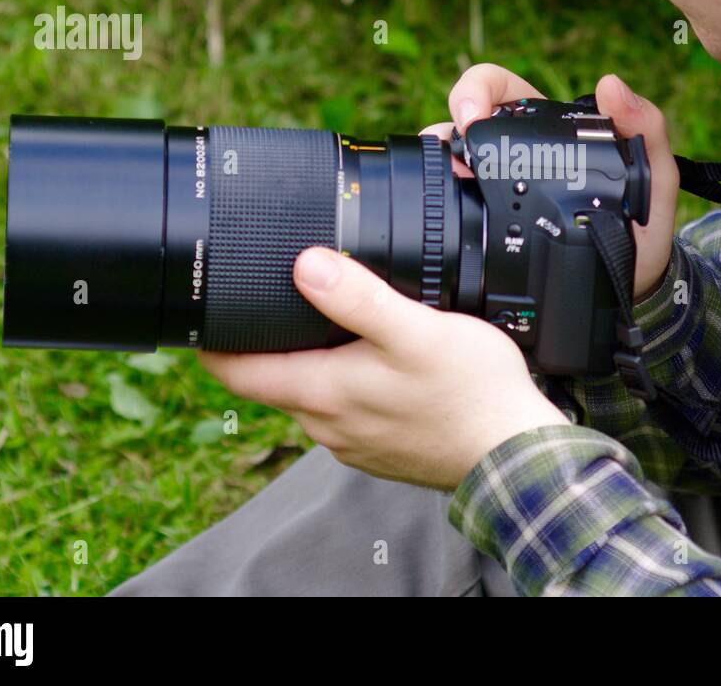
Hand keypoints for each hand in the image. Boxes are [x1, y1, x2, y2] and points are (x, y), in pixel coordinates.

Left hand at [199, 247, 567, 490]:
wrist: (515, 455)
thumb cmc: (471, 394)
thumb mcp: (415, 329)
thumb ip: (358, 297)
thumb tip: (304, 265)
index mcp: (321, 392)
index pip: (233, 372)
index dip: (211, 341)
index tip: (206, 311)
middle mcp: (326, 424)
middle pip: (271, 379)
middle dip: (267, 342)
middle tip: (277, 298)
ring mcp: (352, 442)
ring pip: (310, 394)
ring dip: (311, 362)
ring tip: (334, 322)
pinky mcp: (379, 449)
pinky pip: (345, 411)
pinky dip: (346, 384)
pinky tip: (377, 364)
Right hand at [420, 63, 679, 298]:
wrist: (632, 289)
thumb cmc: (641, 227)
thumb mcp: (653, 177)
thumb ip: (646, 128)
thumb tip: (611, 84)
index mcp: (546, 129)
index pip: (498, 89)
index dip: (477, 90)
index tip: (474, 114)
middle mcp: (513, 154)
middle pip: (460, 123)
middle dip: (445, 129)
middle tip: (455, 157)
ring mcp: (495, 191)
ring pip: (449, 164)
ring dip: (437, 167)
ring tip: (444, 186)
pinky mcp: (487, 229)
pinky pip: (456, 211)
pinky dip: (444, 209)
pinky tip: (446, 221)